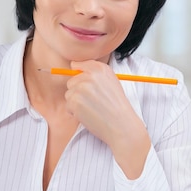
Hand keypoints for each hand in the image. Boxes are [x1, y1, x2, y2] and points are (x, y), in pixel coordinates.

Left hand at [65, 60, 150, 177]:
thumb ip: (94, 73)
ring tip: (92, 109)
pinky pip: (68, 105)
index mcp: (100, 69)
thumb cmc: (117, 106)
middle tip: (93, 102)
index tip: (89, 88)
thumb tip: (73, 66)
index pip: (79, 65)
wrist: (121, 125)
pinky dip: (75, 112)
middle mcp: (90, 76)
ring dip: (77, 103)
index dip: (81, 78)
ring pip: (69, 94)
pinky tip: (89, 115)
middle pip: (71, 81)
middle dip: (78, 92)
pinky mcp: (75, 101)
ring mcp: (81, 88)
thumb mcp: (111, 82)